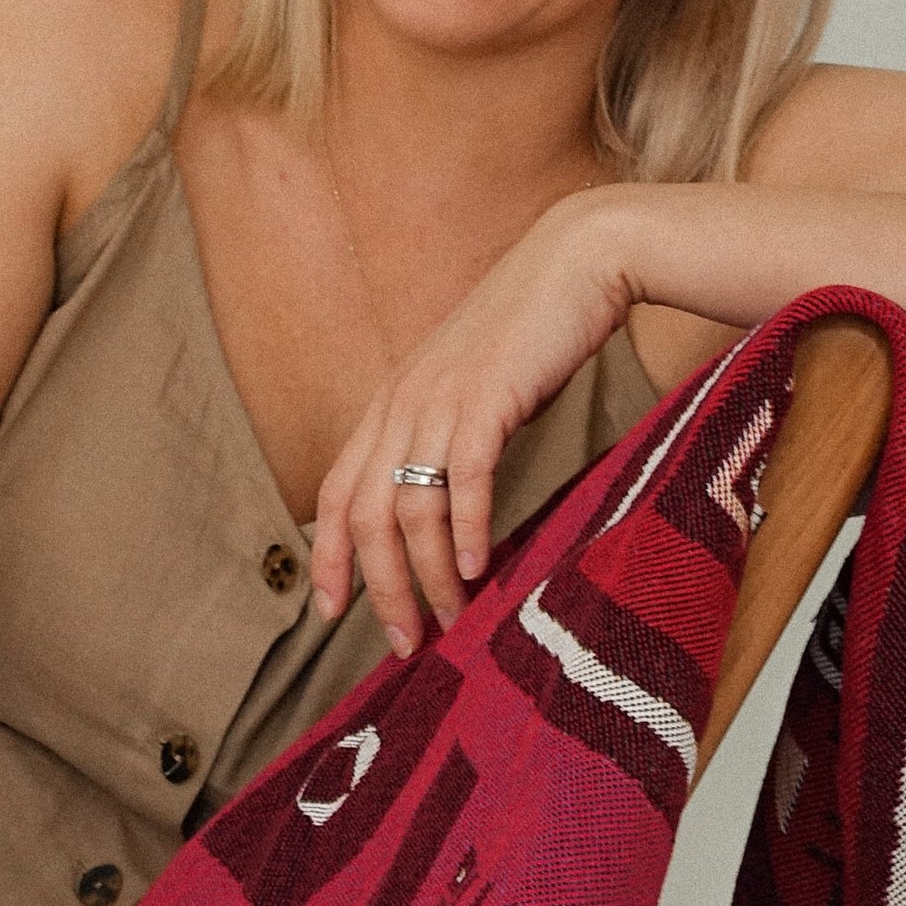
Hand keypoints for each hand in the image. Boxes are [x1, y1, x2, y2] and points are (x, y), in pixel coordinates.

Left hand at [311, 187, 642, 651]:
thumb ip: (450, 440)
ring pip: (409, 505)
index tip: (332, 613)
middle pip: (362, 514)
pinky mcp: (486, 395)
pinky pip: (463, 475)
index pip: (334, 492)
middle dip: (378, 588)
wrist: (576, 260)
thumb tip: (450, 513)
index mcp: (390, 402)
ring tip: (451, 621)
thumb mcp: (472, 390)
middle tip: (404, 644)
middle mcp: (400, 402)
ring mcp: (439, 397)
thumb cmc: (532, 332)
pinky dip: (467, 527)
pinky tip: (480, 567)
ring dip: (427, 574)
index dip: (329, 557)